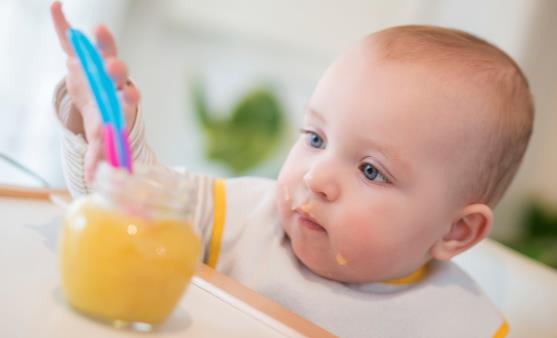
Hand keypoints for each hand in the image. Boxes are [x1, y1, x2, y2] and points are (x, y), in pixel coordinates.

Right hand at [50, 1, 139, 183]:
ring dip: (103, 41)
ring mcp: (97, 62)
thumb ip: (97, 154)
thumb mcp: (99, 136)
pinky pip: (69, 36)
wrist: (96, 95)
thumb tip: (92, 179)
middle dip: (117, 70)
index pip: (129, 97)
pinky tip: (56, 8)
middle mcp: (113, 79)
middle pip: (119, 72)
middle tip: (115, 67)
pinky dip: (62, 23)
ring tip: (98, 29)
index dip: (130, 96)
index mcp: (120, 100)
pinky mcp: (79, 52)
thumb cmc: (102, 117)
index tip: (131, 95)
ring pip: (104, 49)